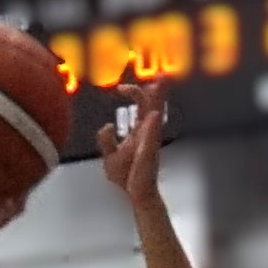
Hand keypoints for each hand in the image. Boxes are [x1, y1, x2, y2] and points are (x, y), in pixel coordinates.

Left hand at [100, 71, 168, 216]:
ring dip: (157, 101)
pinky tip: (152, 115)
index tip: (120, 88)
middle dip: (157, 89)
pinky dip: (151, 126)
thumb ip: (106, 140)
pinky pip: (151, 137)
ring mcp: (149, 142)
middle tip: (161, 74)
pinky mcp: (148, 154)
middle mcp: (147, 133)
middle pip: (153, 105)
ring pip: (155, 116)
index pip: (140, 105)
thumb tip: (107, 126)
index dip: (132, 93)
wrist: (135, 193)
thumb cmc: (127, 177)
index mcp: (139, 131)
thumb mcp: (109, 156)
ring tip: (159, 86)